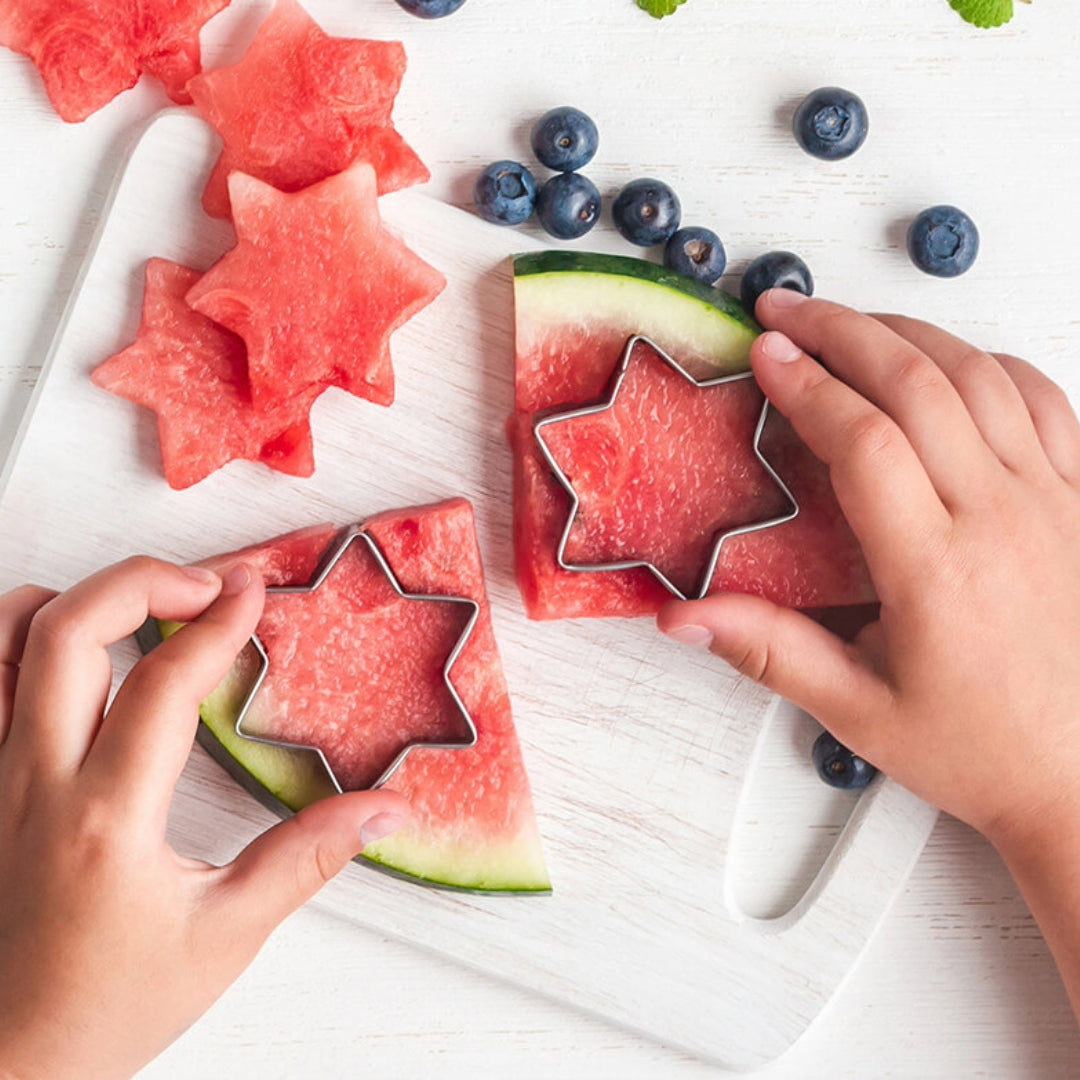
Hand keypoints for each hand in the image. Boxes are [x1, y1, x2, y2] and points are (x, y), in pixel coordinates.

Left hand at [0, 558, 409, 1079]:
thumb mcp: (228, 935)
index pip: (164, 682)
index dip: (220, 622)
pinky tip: (73, 647)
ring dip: (74, 599)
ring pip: (2, 638)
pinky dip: (18, 636)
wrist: (13, 1059)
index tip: (255, 590)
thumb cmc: (111, 1005)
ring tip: (139, 604)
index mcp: (108, 817)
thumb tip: (386, 809)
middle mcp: (34, 783)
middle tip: (205, 587)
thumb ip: (310, 857)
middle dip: (144, 580)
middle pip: (68, 629)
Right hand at [659, 289, 1079, 844]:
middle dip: (843, 330)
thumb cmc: (982, 749)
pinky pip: (1043, 399)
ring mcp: (1053, 500)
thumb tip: (682, 618)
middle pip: (917, 383)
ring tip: (853, 321)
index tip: (765, 352)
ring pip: (980, 377)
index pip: (862, 439)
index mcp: (934, 568)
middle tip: (788, 309)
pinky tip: (952, 360)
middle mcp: (1000, 517)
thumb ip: (770, 652)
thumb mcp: (859, 711)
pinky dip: (989, 362)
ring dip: (909, 333)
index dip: (806, 383)